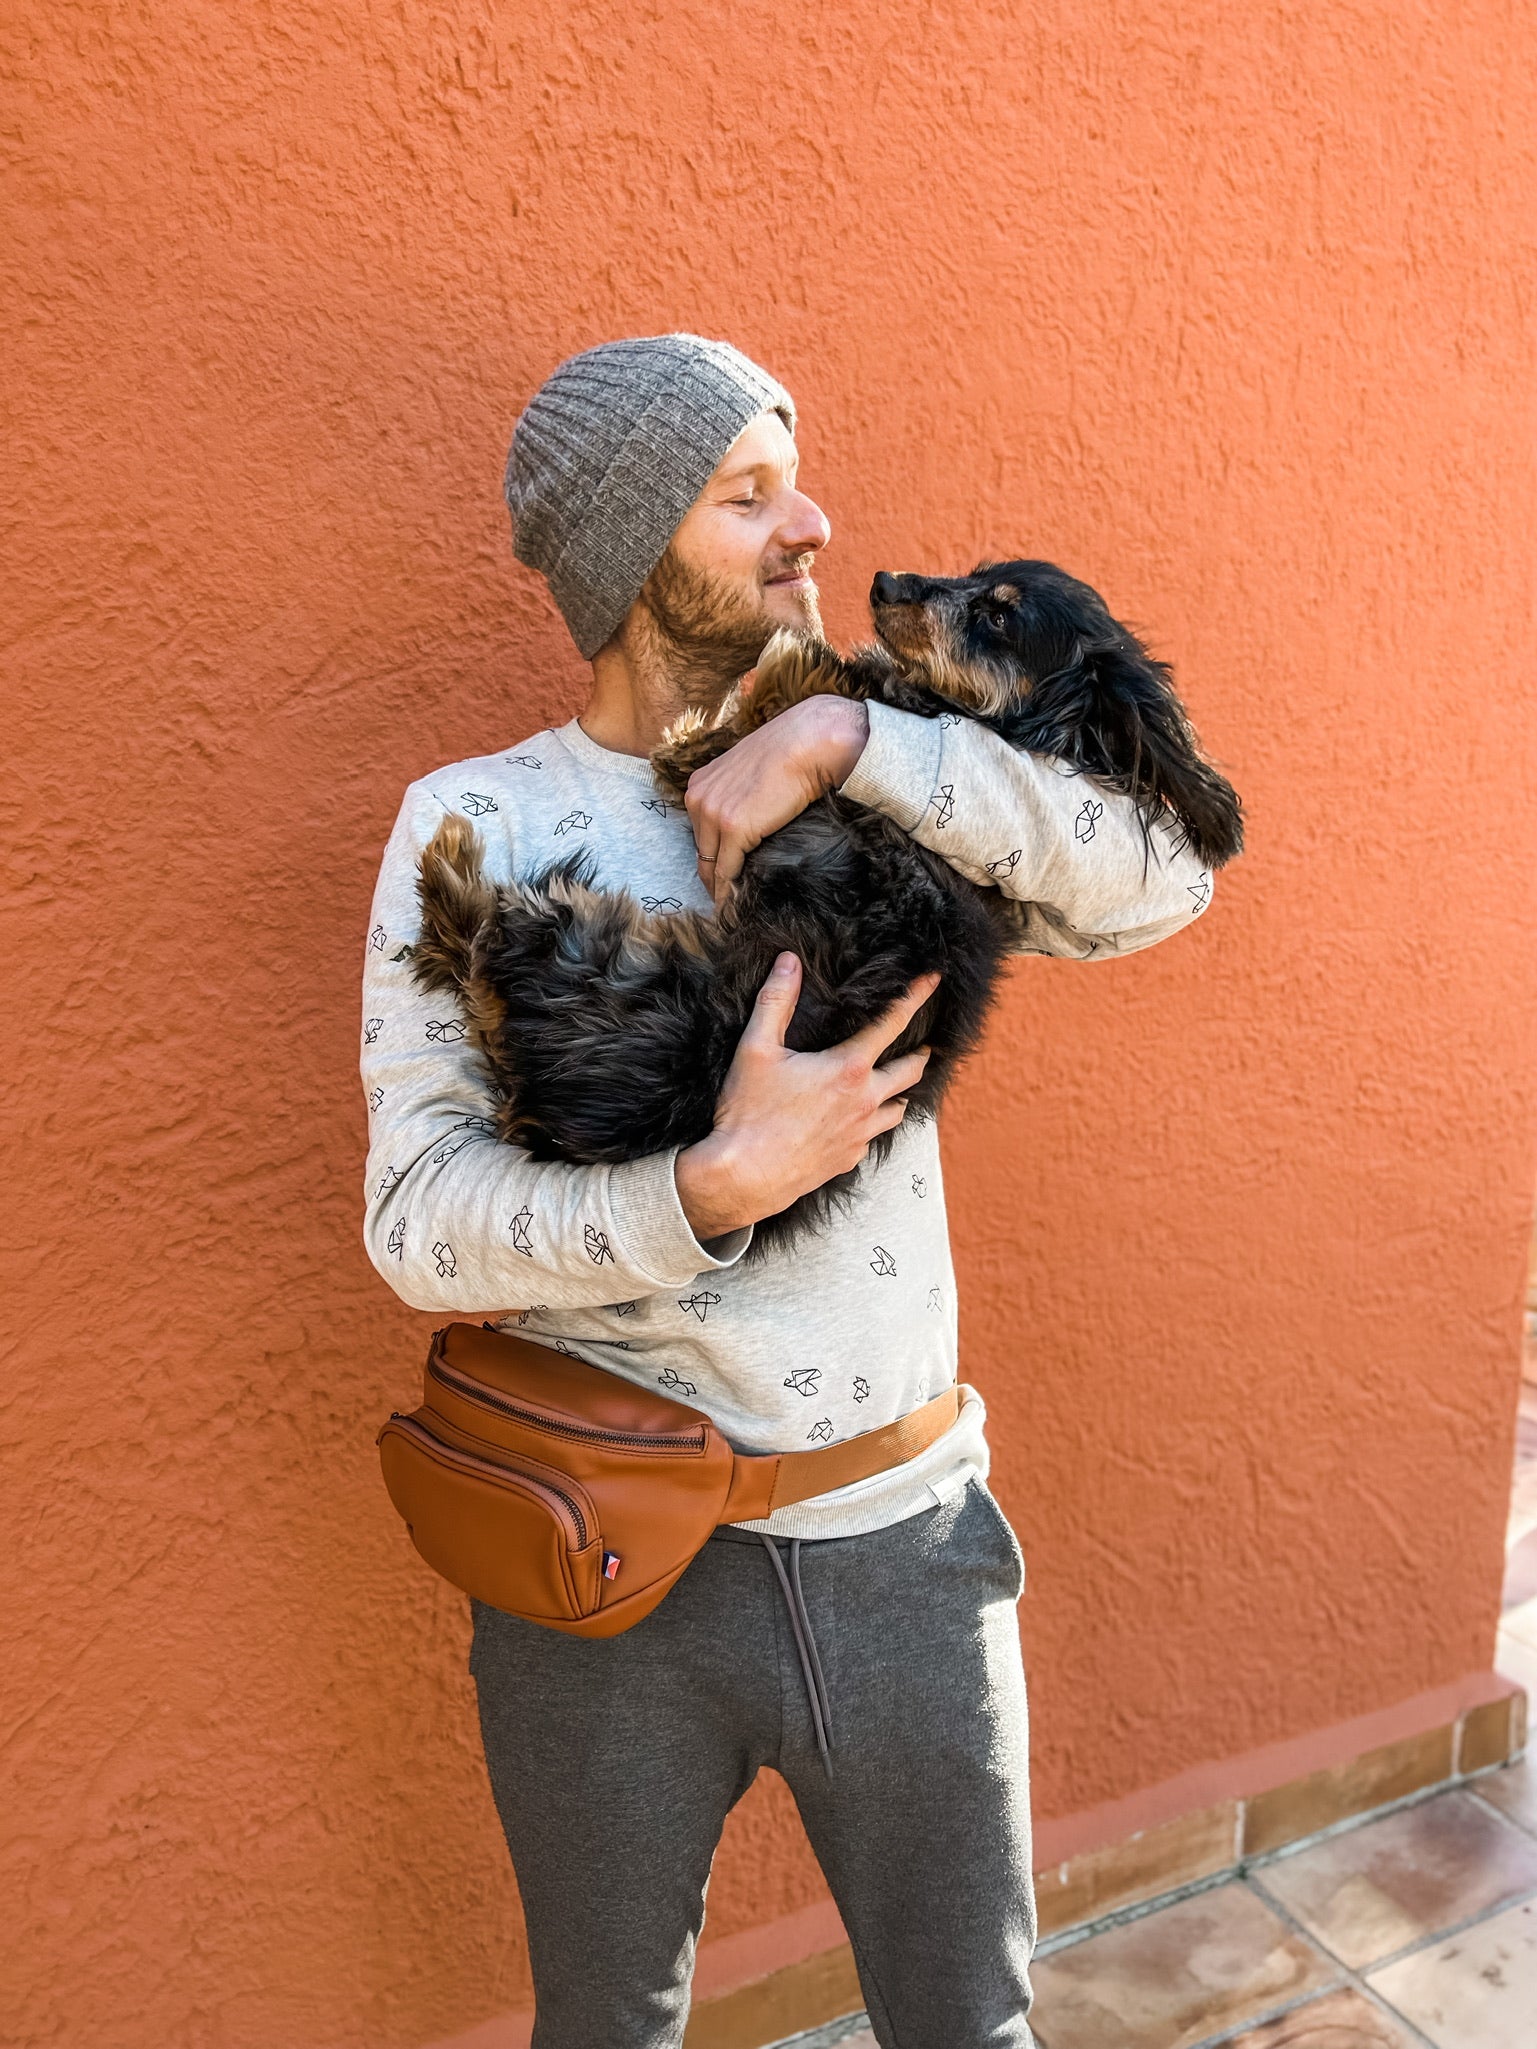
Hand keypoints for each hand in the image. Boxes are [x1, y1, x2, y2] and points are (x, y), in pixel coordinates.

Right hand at [674, 955, 937, 1239]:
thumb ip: (775, 1002)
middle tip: (926, 1045)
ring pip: (898, 1110)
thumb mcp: (755, 1050)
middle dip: (921, 1054)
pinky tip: (859, 1121)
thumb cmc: (748, 1114)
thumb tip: (788, 962)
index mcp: (847, 1069)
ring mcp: (860, 1134)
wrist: (744, 1176)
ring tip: (897, 1084)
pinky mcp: (848, 1159)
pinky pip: (871, 1137)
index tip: (934, 980)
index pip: (892, 1022)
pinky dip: (871, 1124)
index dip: (915, 997)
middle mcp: (864, 1101)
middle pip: (910, 1071)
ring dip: (900, 1093)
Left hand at [685, 696, 869, 904]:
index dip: (711, 856)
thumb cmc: (790, 751)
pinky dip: (729, 893)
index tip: (718, 877)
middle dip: (712, 877)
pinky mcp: (734, 829)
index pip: (700, 832)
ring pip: (711, 866)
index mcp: (700, 783)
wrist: (809, 742)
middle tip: (723, 902)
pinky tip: (734, 908)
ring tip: (731, 910)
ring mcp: (713, 814)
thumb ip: (739, 795)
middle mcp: (699, 798)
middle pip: (701, 851)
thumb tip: (749, 820)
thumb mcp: (750, 771)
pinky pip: (727, 871)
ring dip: (720, 890)